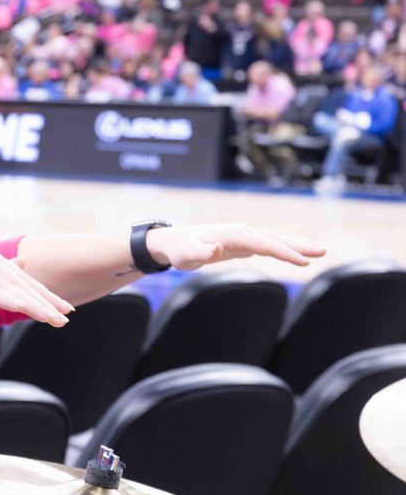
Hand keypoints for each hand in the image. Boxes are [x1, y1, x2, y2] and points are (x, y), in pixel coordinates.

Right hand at [0, 245, 73, 325]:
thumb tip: (21, 264)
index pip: (21, 277)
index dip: (44, 293)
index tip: (64, 307)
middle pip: (20, 282)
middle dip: (45, 301)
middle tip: (66, 316)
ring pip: (8, 288)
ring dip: (33, 305)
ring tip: (53, 318)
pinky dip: (7, 299)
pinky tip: (23, 308)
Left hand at [146, 224, 326, 270]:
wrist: (170, 242)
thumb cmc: (178, 250)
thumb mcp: (185, 256)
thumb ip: (200, 254)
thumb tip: (217, 249)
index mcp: (232, 234)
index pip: (264, 244)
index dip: (284, 253)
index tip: (303, 262)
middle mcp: (241, 231)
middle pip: (275, 239)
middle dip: (299, 246)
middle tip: (324, 251)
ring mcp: (242, 236)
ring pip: (274, 241)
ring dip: (296, 246)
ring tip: (319, 251)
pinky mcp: (240, 243)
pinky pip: (267, 245)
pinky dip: (283, 249)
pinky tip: (295, 253)